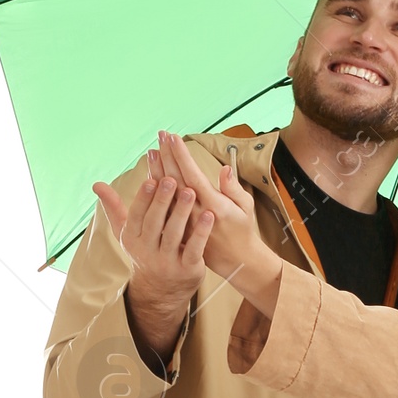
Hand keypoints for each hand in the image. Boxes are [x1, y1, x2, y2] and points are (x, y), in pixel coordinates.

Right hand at [91, 151, 214, 359]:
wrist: (160, 292)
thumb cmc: (145, 251)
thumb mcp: (127, 233)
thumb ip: (114, 207)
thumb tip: (96, 184)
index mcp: (132, 238)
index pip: (136, 215)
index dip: (143, 198)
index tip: (151, 179)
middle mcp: (147, 251)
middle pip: (154, 223)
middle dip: (162, 201)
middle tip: (171, 179)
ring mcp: (167, 261)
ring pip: (173, 234)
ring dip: (182, 212)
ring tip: (190, 191)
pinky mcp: (187, 269)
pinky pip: (193, 249)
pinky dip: (201, 232)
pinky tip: (209, 215)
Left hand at [157, 130, 282, 311]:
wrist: (235, 261)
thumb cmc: (242, 229)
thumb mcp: (246, 208)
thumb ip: (234, 188)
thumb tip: (225, 169)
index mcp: (214, 205)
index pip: (193, 175)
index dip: (181, 156)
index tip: (173, 138)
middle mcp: (196, 213)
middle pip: (177, 180)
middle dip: (168, 156)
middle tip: (160, 136)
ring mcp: (186, 222)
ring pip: (167, 194)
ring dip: (158, 171)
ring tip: (152, 152)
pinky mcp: (180, 230)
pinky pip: (165, 209)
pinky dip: (157, 192)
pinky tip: (151, 177)